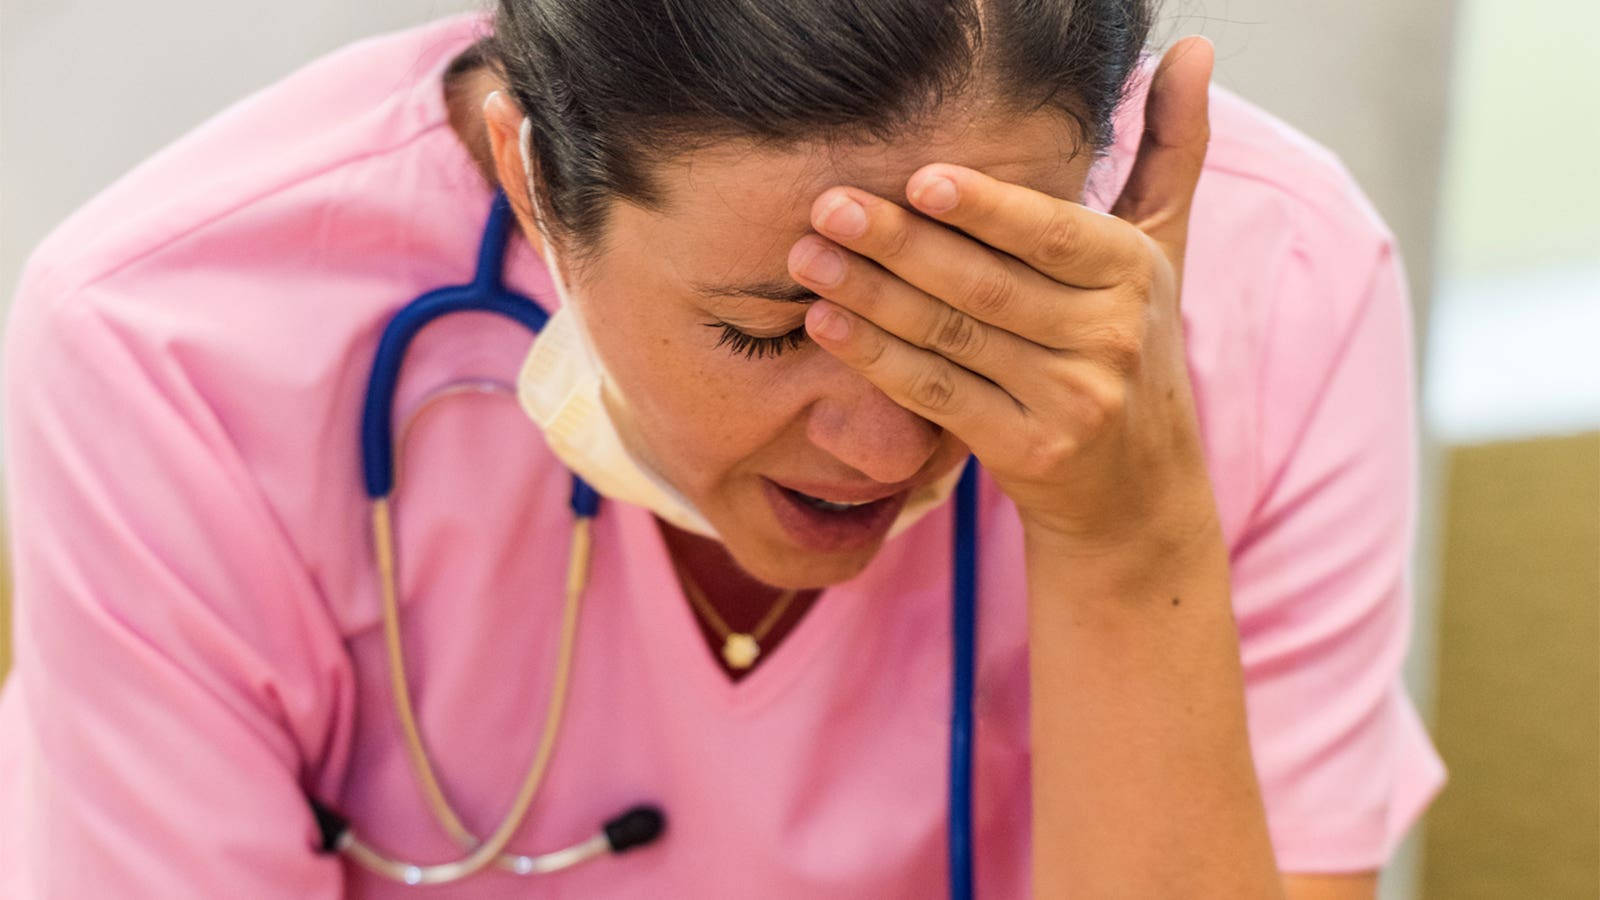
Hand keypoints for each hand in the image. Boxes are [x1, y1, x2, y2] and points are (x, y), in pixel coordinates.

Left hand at [790, 37, 1219, 558]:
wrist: (1139, 492)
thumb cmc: (1132, 347)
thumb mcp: (1162, 249)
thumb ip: (1171, 147)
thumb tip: (1194, 46)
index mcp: (1134, 273)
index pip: (1051, 233)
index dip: (985, 207)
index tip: (917, 177)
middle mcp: (1111, 337)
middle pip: (986, 283)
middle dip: (898, 243)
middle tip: (827, 205)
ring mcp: (1071, 400)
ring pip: (952, 336)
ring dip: (870, 295)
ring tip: (808, 256)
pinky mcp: (1028, 451)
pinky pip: (938, 395)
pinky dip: (877, 358)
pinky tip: (826, 325)